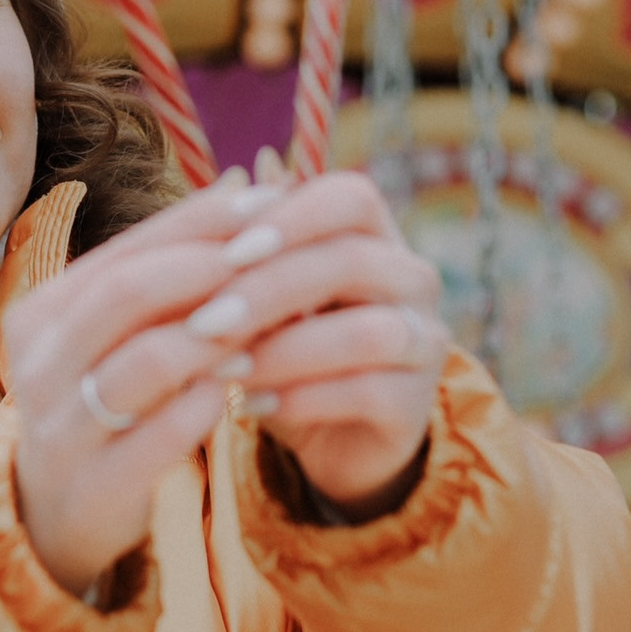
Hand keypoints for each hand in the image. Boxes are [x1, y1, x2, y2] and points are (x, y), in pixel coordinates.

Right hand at [1, 171, 285, 593]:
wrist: (53, 514)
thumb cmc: (100, 402)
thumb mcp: (111, 335)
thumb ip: (162, 273)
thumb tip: (240, 187)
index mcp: (41, 314)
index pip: (123, 251)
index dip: (196, 223)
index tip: (265, 201)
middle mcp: (38, 365)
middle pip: (127, 294)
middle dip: (206, 267)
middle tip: (272, 251)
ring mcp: (62, 428)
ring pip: (146, 361)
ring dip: (214, 334)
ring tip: (264, 319)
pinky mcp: (94, 486)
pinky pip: (161, 434)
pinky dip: (208, 401)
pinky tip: (243, 383)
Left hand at [209, 172, 446, 516]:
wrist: (325, 433)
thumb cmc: (281, 344)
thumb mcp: (257, 299)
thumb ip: (242, 262)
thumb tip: (207, 219)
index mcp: (375, 235)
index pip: (350, 198)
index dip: (291, 219)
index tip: (227, 253)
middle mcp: (413, 279)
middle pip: (354, 260)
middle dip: (269, 290)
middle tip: (205, 321)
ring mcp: (424, 342)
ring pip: (369, 332)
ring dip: (285, 351)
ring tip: (226, 367)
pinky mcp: (416, 404)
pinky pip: (368, 393)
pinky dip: (301, 399)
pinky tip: (251, 404)